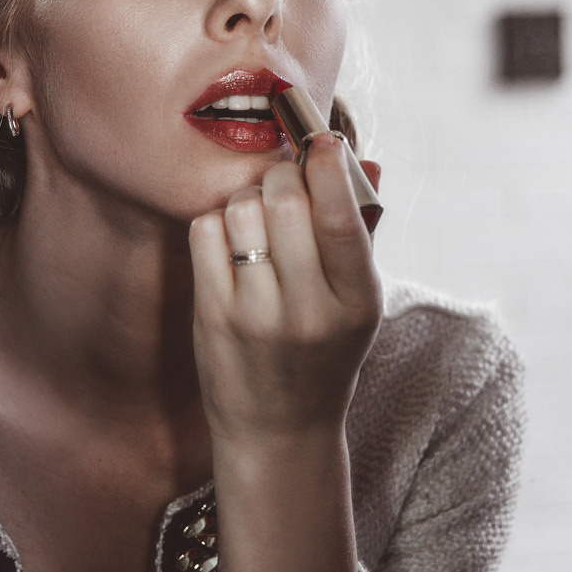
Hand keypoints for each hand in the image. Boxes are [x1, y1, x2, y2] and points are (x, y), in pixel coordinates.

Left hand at [189, 131, 382, 442]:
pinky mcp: (213, 317)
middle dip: (283, 176)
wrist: (281, 431)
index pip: (339, 217)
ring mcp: (255, 316)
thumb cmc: (327, 353)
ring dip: (248, 197)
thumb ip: (363, 232)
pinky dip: (218, 222)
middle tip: (285, 182)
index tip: (320, 140)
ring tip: (258, 216)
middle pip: (284, 202)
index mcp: (357, 302)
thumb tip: (365, 161)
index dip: (326, 165)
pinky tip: (232, 241)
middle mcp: (308, 311)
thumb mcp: (361, 303)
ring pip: (241, 210)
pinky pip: (206, 233)